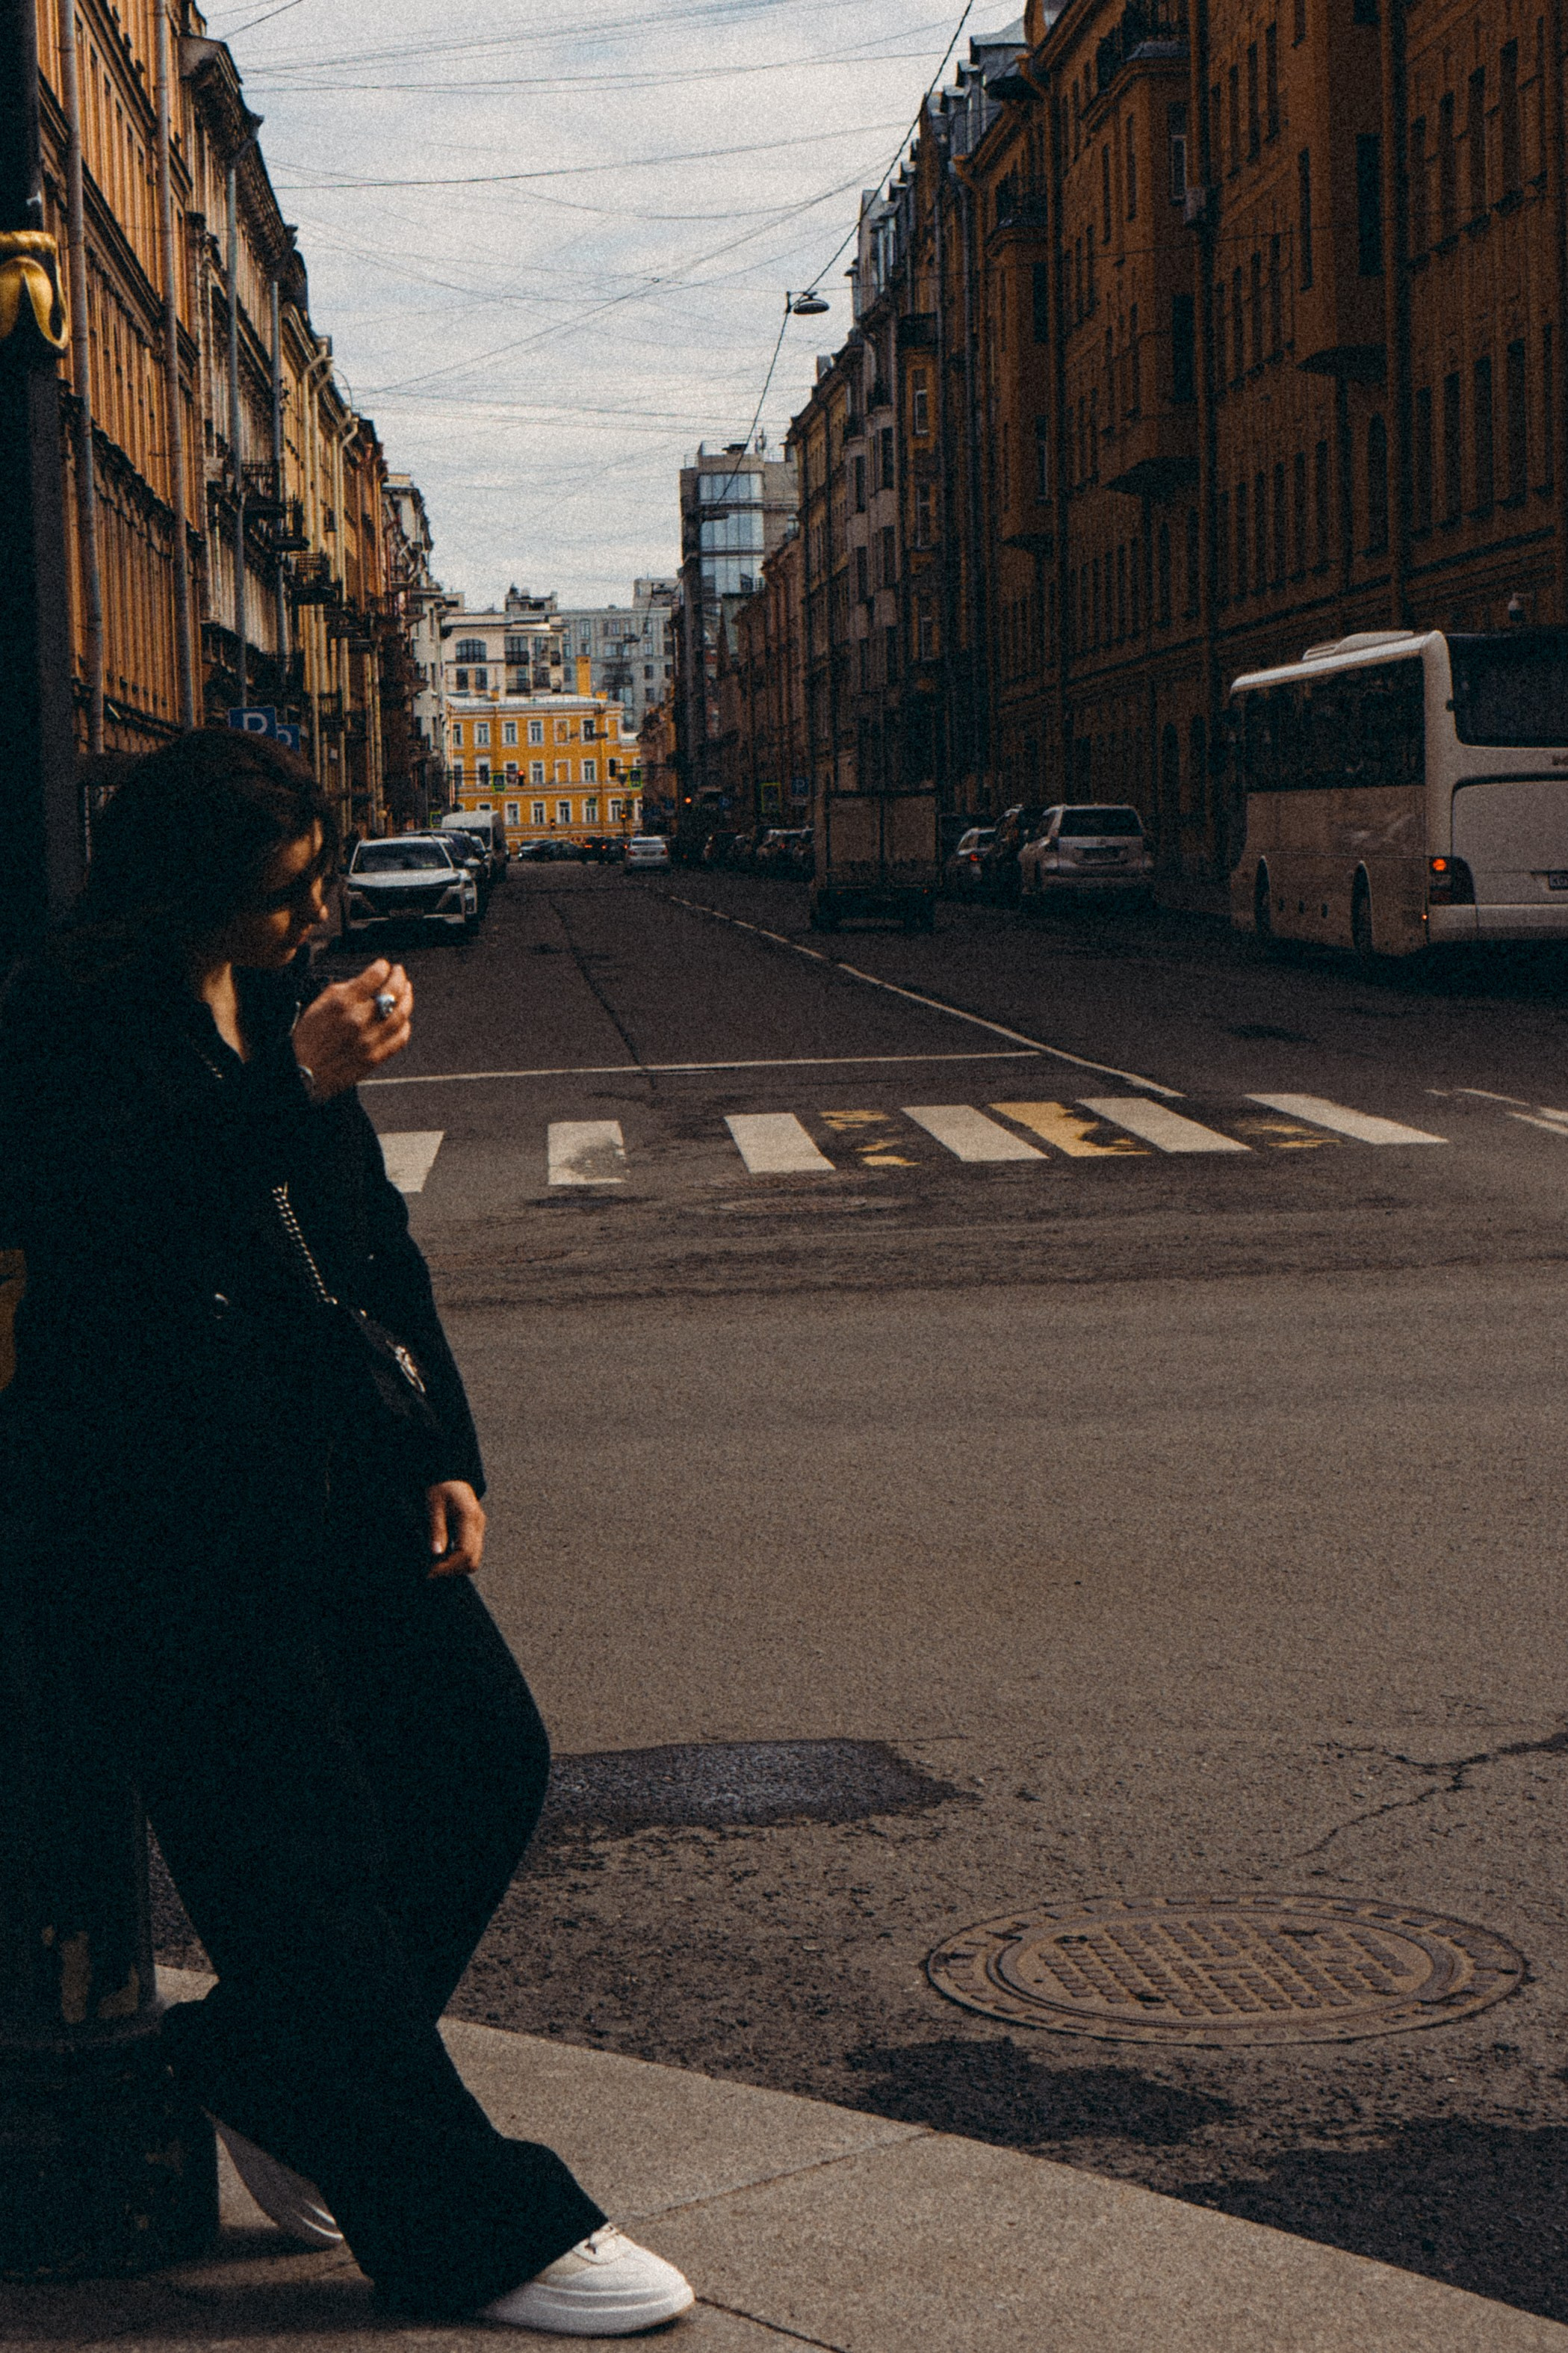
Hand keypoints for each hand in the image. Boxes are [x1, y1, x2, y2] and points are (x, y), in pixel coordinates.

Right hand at [292, 960, 412, 1100]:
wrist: (302, 1072)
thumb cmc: (307, 1039)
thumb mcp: (318, 1005)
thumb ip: (343, 990)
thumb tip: (365, 981)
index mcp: (342, 1004)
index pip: (374, 976)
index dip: (383, 967)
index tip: (384, 965)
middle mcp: (358, 1020)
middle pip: (392, 993)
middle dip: (399, 978)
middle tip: (399, 973)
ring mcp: (369, 1040)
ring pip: (401, 1015)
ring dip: (407, 999)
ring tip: (406, 991)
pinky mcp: (374, 1058)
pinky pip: (399, 1040)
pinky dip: (405, 1026)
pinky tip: (403, 1019)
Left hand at [426, 1480, 484, 1578]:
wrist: (450, 1477)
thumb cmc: (440, 1487)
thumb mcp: (434, 1505)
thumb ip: (437, 1529)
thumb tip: (437, 1553)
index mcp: (470, 1518)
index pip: (465, 1553)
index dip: (448, 1566)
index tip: (430, 1572)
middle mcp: (478, 1525)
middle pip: (472, 1561)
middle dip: (452, 1570)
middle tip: (431, 1571)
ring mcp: (478, 1529)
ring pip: (473, 1560)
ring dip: (455, 1567)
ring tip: (435, 1565)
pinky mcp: (474, 1532)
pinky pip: (470, 1553)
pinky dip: (457, 1560)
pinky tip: (441, 1557)